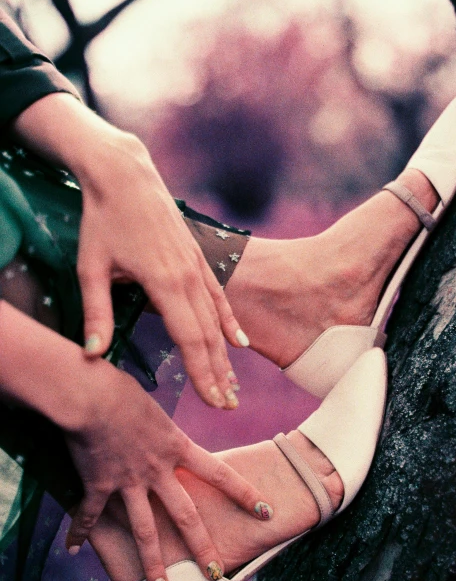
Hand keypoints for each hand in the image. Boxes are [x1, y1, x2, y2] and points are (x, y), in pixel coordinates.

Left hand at [11, 94, 248, 408]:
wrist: (125, 174)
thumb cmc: (103, 219)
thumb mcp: (91, 268)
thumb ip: (97, 313)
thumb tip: (91, 354)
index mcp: (164, 282)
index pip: (190, 339)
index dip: (202, 373)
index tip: (213, 401)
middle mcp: (188, 277)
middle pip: (208, 335)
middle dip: (218, 374)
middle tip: (227, 406)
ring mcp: (197, 266)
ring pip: (216, 320)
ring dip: (225, 355)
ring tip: (232, 385)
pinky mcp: (198, 257)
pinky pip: (219, 297)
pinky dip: (229, 322)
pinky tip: (239, 341)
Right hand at [64, 363, 265, 580]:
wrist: (90, 393)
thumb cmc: (120, 387)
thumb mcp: (152, 406)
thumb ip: (157, 427)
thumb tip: (153, 427)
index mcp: (176, 445)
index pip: (220, 473)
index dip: (244, 494)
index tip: (266, 511)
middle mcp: (157, 469)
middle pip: (186, 516)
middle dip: (202, 548)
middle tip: (216, 574)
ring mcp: (129, 481)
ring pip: (145, 530)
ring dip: (153, 563)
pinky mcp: (99, 485)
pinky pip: (91, 516)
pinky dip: (80, 533)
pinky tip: (73, 551)